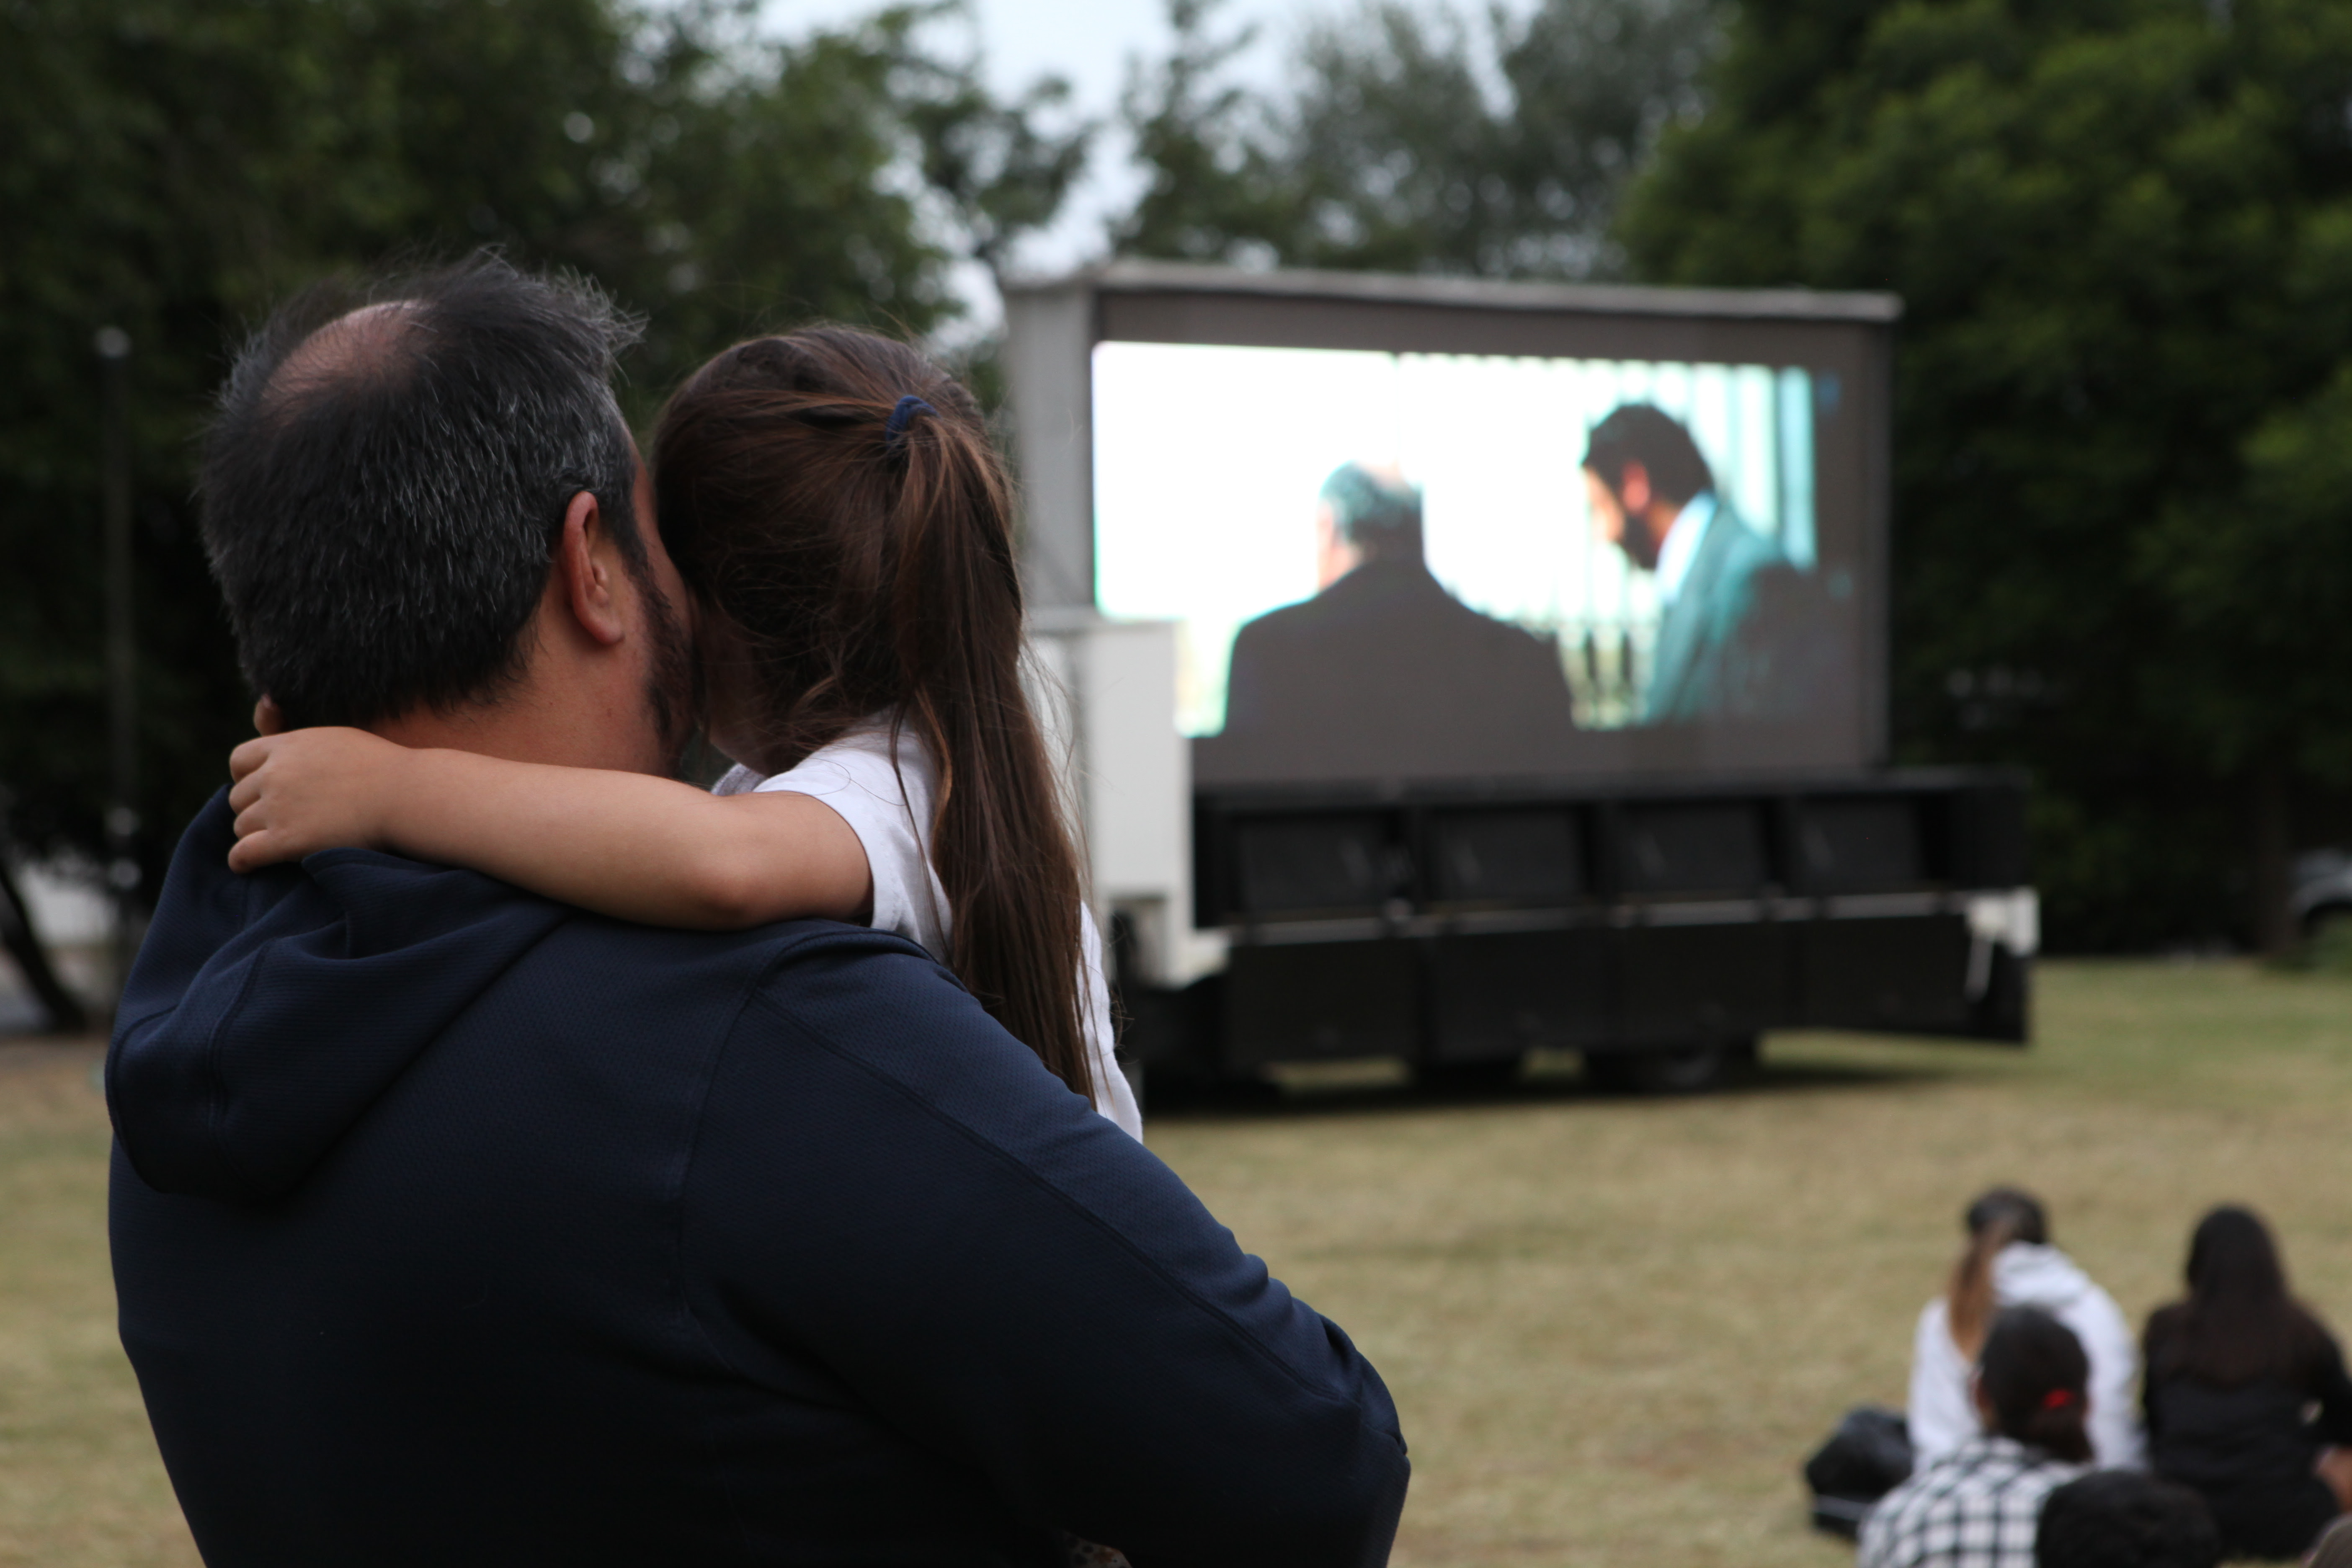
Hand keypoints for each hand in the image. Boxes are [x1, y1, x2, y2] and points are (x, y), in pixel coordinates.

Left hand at [225, 728, 410, 871]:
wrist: (407, 795)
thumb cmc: (382, 768)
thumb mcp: (335, 737)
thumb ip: (298, 736)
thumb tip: (265, 703)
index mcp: (287, 746)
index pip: (240, 761)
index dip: (247, 778)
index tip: (263, 791)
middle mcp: (275, 774)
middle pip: (239, 796)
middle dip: (254, 809)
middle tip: (279, 820)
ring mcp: (278, 806)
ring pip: (242, 825)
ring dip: (254, 835)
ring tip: (276, 843)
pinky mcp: (286, 839)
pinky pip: (244, 853)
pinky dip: (242, 861)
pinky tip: (249, 866)